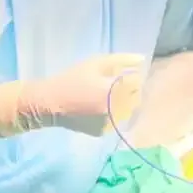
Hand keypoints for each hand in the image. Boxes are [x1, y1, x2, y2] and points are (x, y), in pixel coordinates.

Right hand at [0, 54, 144, 137]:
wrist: (50, 103)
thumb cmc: (72, 79)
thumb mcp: (95, 64)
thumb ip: (121, 60)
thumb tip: (141, 60)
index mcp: (113, 90)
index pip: (136, 82)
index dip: (131, 76)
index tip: (121, 74)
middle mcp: (114, 109)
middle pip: (135, 97)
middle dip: (129, 90)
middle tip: (113, 85)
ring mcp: (108, 123)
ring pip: (128, 110)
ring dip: (124, 102)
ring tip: (106, 95)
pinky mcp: (102, 132)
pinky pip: (117, 120)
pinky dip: (114, 113)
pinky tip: (99, 107)